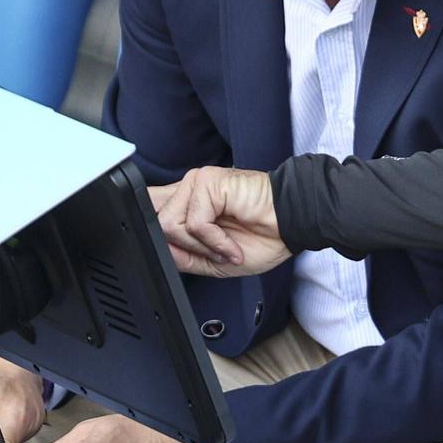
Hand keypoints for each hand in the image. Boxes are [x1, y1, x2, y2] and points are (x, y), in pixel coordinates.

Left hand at [157, 167, 292, 277]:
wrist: (292, 226)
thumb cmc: (264, 237)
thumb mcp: (213, 259)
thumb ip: (183, 256)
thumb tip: (159, 250)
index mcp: (189, 203)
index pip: (150, 207)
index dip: (150, 227)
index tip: (169, 247)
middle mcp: (189, 190)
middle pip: (155, 222)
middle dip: (185, 247)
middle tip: (214, 251)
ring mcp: (197, 184)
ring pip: (170, 225)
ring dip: (202, 246)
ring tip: (226, 246)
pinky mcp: (208, 183)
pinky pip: (194, 224)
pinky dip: (214, 241)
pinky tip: (230, 243)